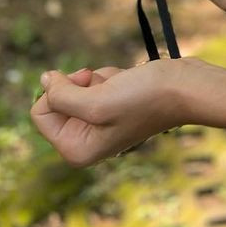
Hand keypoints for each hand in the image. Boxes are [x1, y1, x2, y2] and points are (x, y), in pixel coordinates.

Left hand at [30, 60, 183, 166]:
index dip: (58, 92)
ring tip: (122, 85)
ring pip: (77, 87)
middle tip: (105, 86)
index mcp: (76, 150)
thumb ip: (60, 95)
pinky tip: (128, 81)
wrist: (185, 87)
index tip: (85, 85)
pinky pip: (94, 83)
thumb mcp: (96, 100)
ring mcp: (99, 124)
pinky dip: (109, 76)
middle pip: (57, 100)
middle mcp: (85, 140)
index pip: (40, 113)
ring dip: (98, 78)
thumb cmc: (144, 98)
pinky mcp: (113, 106)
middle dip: (81, 85)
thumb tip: (43, 81)